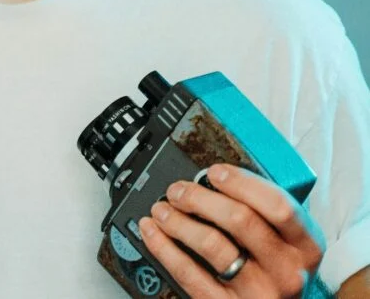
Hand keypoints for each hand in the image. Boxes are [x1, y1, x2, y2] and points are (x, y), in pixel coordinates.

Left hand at [138, 164, 325, 296]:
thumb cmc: (275, 266)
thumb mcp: (285, 238)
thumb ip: (260, 210)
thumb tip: (211, 179)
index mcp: (305, 246)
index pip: (278, 206)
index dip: (241, 183)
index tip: (213, 171)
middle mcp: (287, 271)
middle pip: (240, 221)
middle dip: (200, 198)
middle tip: (177, 190)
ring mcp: (259, 293)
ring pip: (213, 246)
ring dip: (178, 221)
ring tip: (161, 209)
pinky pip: (191, 275)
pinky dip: (165, 248)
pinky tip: (152, 232)